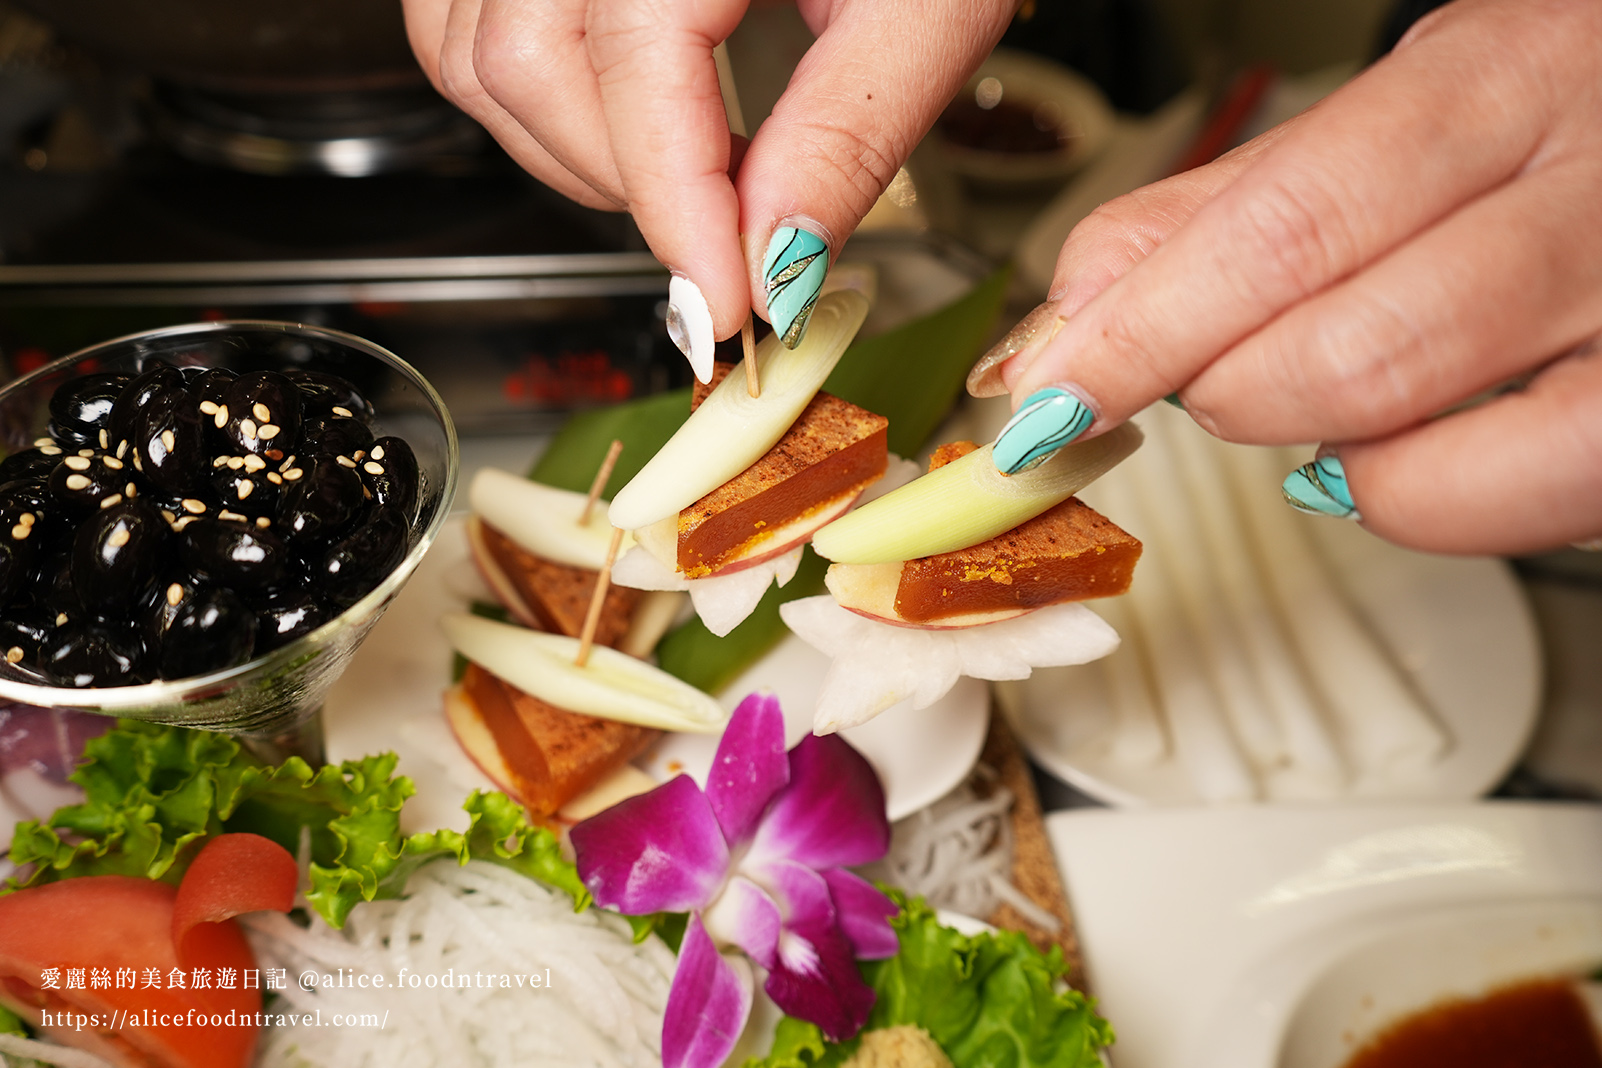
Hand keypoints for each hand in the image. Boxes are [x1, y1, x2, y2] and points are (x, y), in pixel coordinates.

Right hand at [402, 0, 1013, 371]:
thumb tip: (777, 264)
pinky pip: (457, 24)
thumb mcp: (926, 4)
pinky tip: (626, 118)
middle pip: (527, 67)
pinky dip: (528, 99)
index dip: (677, 209)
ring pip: (474, 56)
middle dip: (630, 184)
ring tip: (692, 165)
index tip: (724, 308)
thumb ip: (848, 130)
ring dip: (573, 152)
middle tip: (734, 227)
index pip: (634, 68)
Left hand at [975, 0, 1601, 554]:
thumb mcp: (1393, 116)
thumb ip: (1224, 206)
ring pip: (1406, 431)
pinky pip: (1497, 499)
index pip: (1282, 226)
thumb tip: (1076, 304)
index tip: (1049, 392)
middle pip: (1342, 346)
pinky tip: (1389, 440)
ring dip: (1294, 432)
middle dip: (1210, 391)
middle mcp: (1593, 187)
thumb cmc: (1549, 126)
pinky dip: (1400, 490)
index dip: (1142, 332)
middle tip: (1179, 380)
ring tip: (1289, 386)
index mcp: (1502, 79)